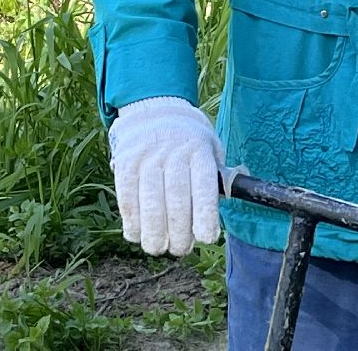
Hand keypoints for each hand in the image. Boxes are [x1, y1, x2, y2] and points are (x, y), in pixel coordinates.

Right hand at [108, 96, 224, 255]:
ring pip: (149, 203)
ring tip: (158, 248)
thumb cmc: (189, 139)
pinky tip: (137, 235)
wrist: (154, 108)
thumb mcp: (210, 146)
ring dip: (154, 232)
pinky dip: (132, 221)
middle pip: (175, 200)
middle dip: (178, 232)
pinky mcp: (125, 164)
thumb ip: (217, 174)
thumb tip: (232, 200)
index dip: (204, 214)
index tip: (207, 237)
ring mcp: (146, 158)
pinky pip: (127, 198)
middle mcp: (172, 153)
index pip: (203, 186)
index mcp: (198, 150)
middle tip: (181, 249)